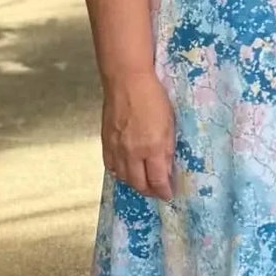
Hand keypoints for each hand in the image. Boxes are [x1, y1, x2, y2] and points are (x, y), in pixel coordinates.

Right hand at [101, 69, 175, 200]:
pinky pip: (111, 166)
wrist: (126, 81)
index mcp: (151, 147)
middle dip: (150, 192)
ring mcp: (116, 148)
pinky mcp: (106, 142)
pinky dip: (120, 173)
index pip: (157, 180)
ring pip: (124, 178)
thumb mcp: (169, 124)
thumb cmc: (153, 97)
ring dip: (135, 184)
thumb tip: (166, 170)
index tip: (169, 194)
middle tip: (158, 192)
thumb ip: (167, 150)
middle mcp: (132, 152)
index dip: (164, 191)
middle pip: (139, 184)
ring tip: (144, 182)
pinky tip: (126, 171)